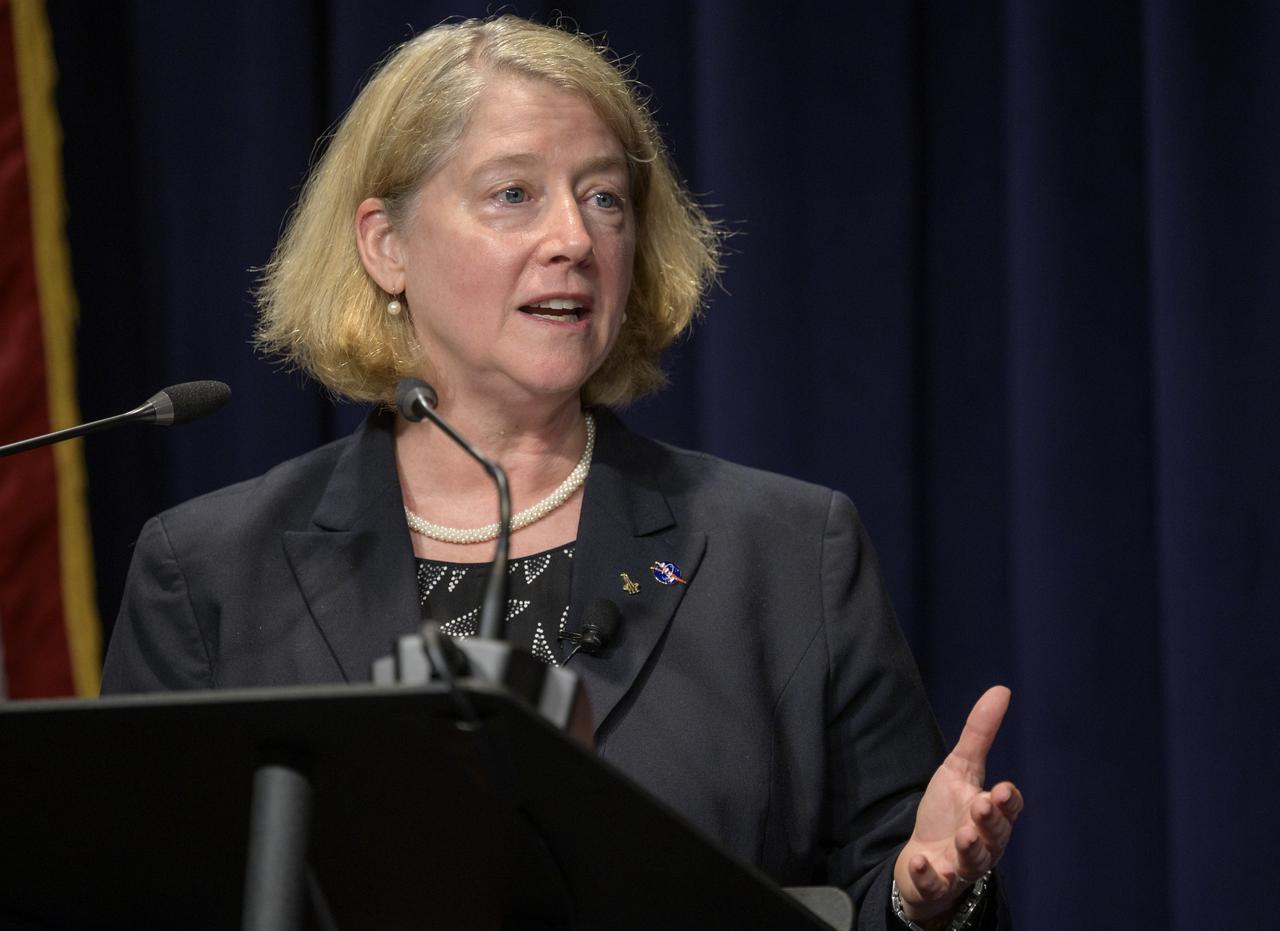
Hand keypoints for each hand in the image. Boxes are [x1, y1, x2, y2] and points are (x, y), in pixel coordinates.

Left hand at [893, 686, 1022, 925]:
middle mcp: (983, 843)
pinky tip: (921, 862)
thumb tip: (1002, 690)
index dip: (1008, 802)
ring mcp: (961, 866)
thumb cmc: (948, 811)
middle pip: (995, 836)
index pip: (1009, 809)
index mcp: (991, 814)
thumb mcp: (960, 768)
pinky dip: (929, 876)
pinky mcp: (937, 885)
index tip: (1002, 790)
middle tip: (982, 808)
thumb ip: (980, 733)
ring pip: (974, 863)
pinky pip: (935, 885)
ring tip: (961, 835)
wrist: (923, 859)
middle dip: (990, 823)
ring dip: (969, 849)